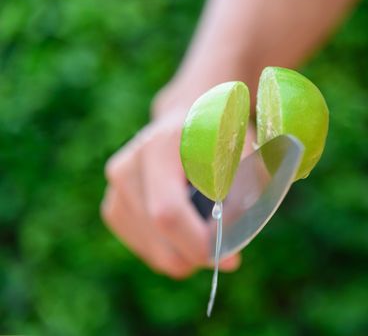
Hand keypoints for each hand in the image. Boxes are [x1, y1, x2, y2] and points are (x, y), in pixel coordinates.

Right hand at [101, 104, 248, 278]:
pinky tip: (187, 231)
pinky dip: (171, 251)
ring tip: (209, 232)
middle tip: (226, 256)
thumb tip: (230, 247)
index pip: (168, 210)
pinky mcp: (113, 207)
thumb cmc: (222, 140)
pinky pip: (144, 248)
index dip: (197, 242)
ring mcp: (116, 188)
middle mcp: (128, 166)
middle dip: (196, 255)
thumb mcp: (243, 157)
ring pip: (151, 248)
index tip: (230, 259)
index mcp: (160, 146)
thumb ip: (242, 195)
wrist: (186, 120)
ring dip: (186, 255)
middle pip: (157, 233)